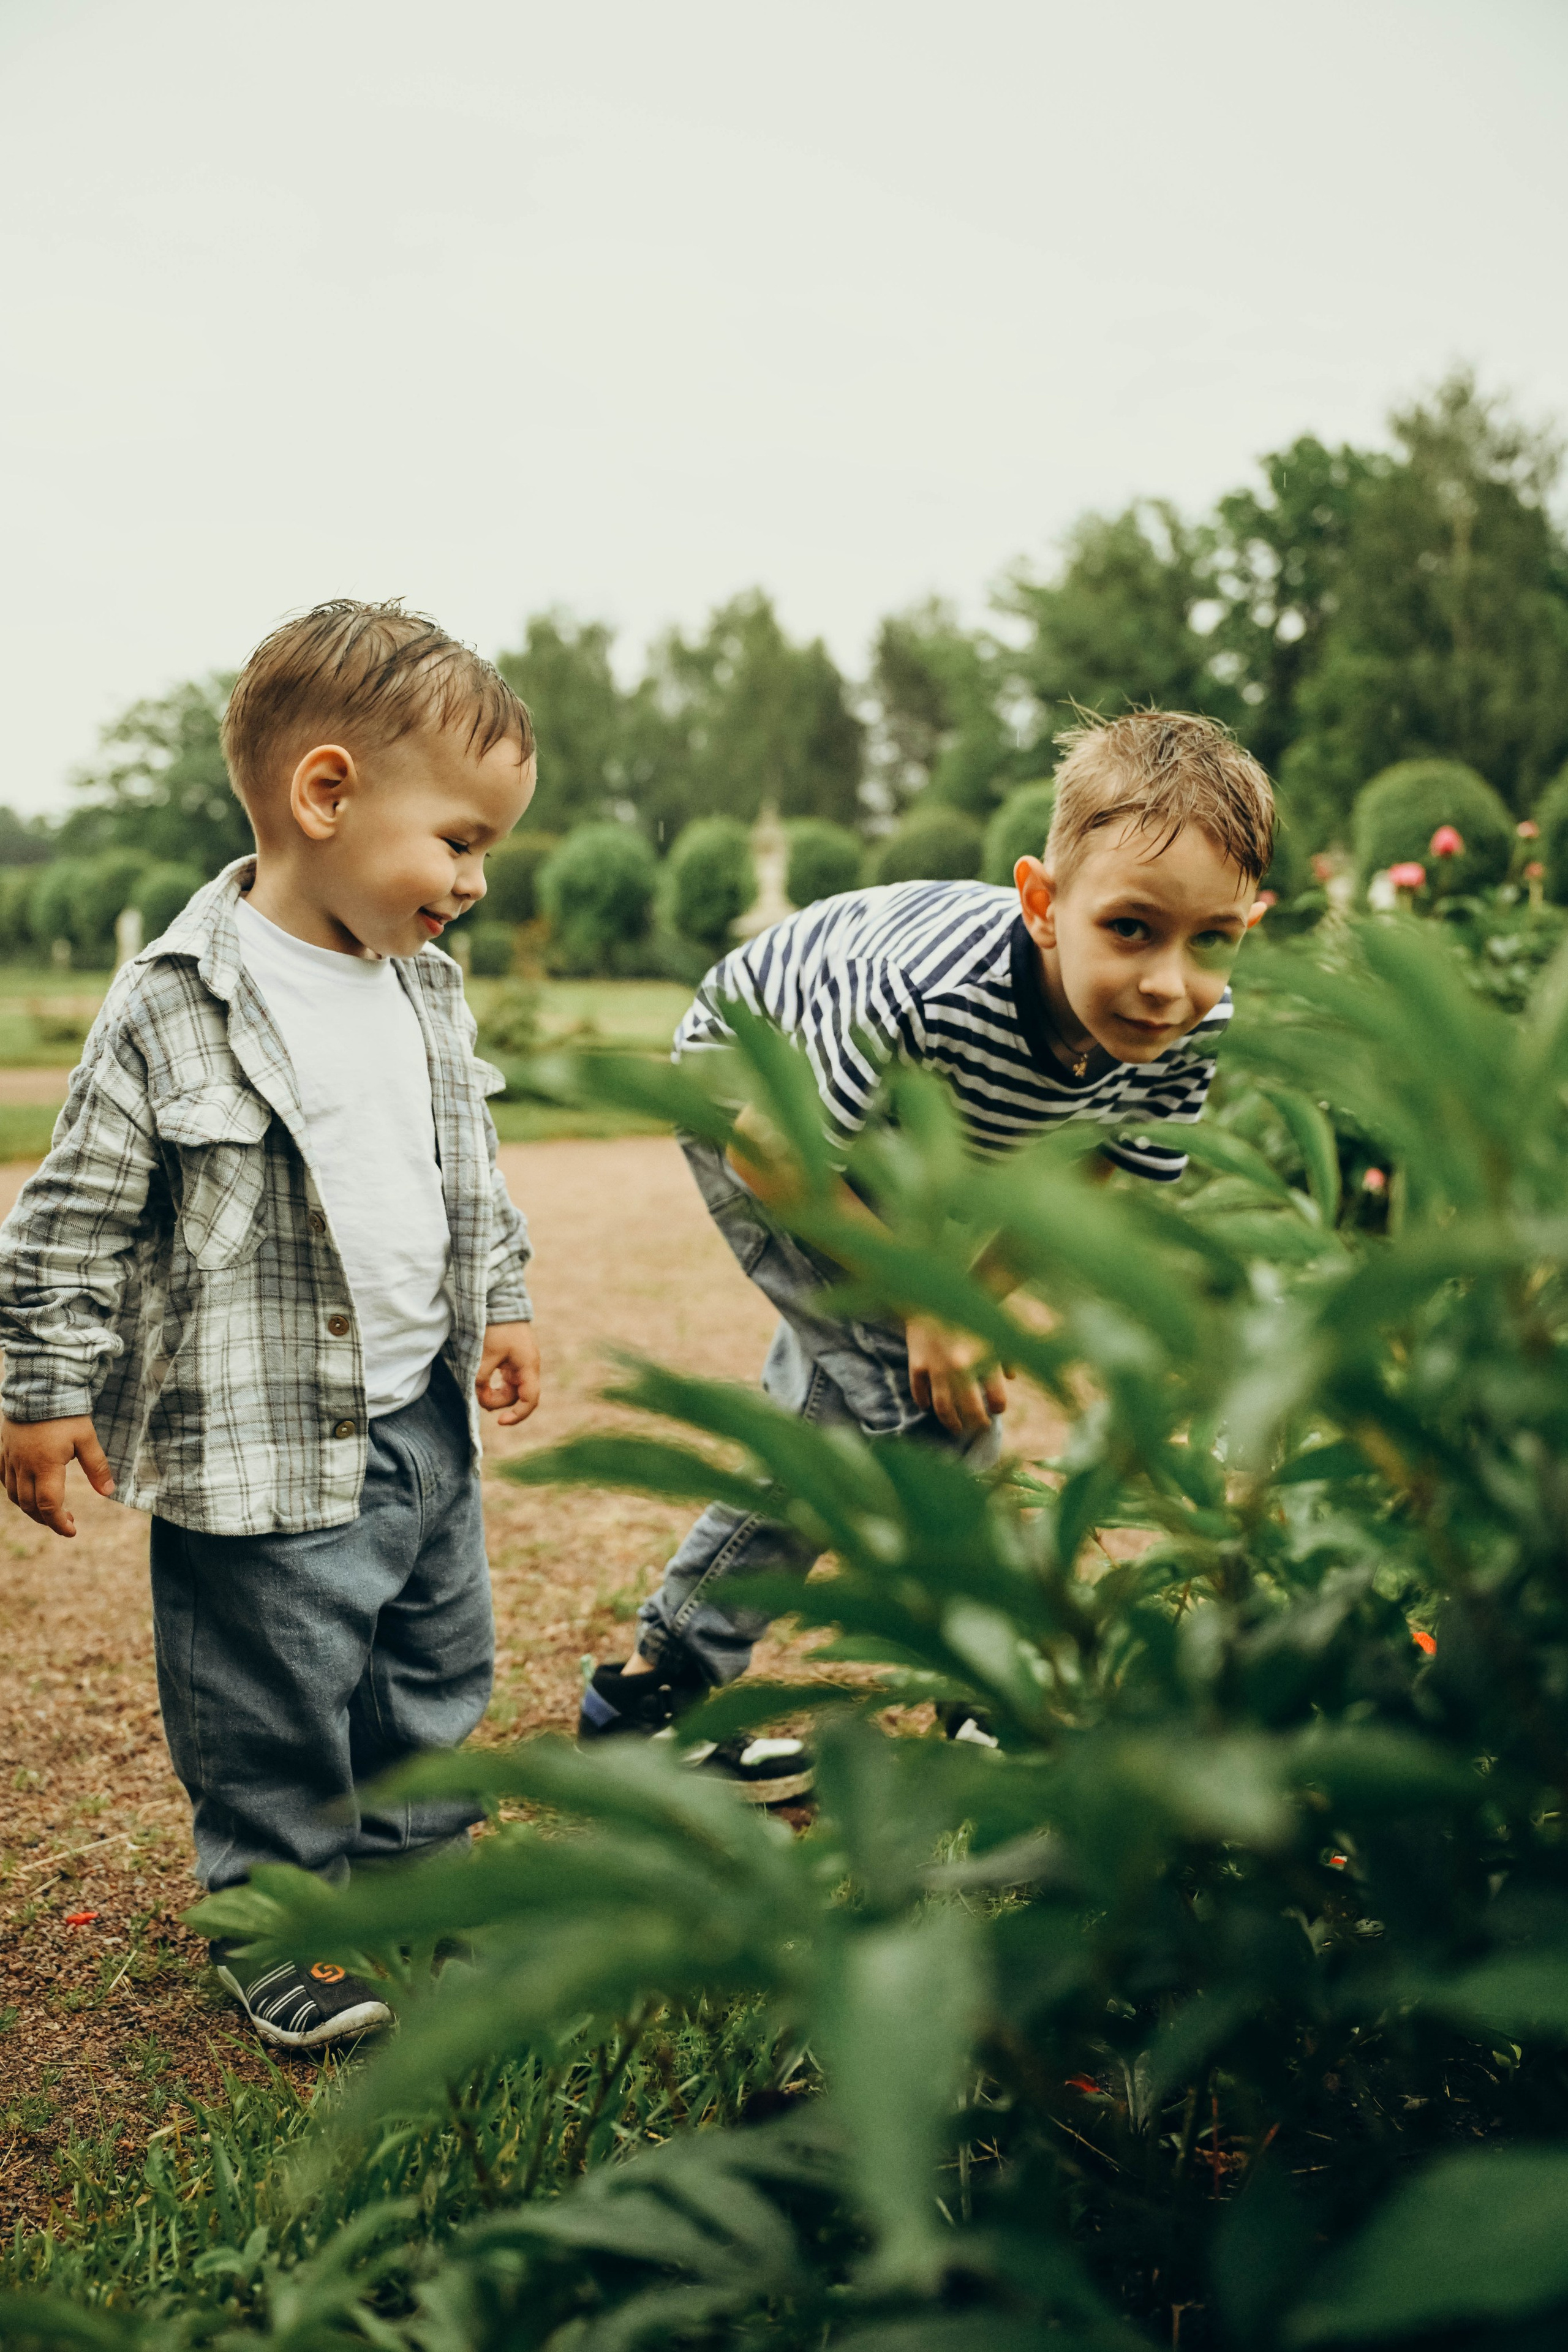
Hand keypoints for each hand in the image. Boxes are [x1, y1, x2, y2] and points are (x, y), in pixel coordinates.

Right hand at [1, 1414, 114, 1537]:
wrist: (39, 1386)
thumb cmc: (66, 1413)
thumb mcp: (87, 1438)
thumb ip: (97, 1467)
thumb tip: (108, 1492)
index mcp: (46, 1466)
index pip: (49, 1506)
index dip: (60, 1524)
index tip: (72, 1531)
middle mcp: (24, 1466)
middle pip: (30, 1506)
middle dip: (47, 1519)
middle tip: (66, 1520)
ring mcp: (10, 1459)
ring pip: (15, 1496)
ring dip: (31, 1509)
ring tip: (49, 1510)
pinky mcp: (3, 1451)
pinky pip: (3, 1479)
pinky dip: (15, 1492)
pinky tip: (28, 1491)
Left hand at [476, 1322, 540, 1427]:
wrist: (500, 1301)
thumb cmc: (497, 1327)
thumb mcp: (486, 1354)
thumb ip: (481, 1378)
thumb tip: (477, 1396)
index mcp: (528, 1367)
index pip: (530, 1400)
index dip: (518, 1415)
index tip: (500, 1421)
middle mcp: (528, 1367)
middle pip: (516, 1396)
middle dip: (497, 1401)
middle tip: (478, 1397)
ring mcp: (521, 1363)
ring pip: (510, 1389)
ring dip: (495, 1393)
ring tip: (479, 1390)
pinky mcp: (513, 1359)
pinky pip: (506, 1379)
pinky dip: (495, 1383)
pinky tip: (483, 1381)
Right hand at [905, 1316, 1006, 1438]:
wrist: (936, 1287)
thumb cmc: (971, 1307)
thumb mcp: (995, 1327)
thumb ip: (1007, 1353)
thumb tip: (1012, 1377)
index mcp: (985, 1358)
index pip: (997, 1398)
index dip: (999, 1406)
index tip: (998, 1409)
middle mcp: (961, 1366)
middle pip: (971, 1409)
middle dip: (978, 1422)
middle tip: (981, 1427)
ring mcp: (937, 1366)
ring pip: (944, 1407)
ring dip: (952, 1421)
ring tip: (957, 1427)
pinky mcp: (917, 1361)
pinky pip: (919, 1390)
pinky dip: (923, 1401)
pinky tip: (927, 1406)